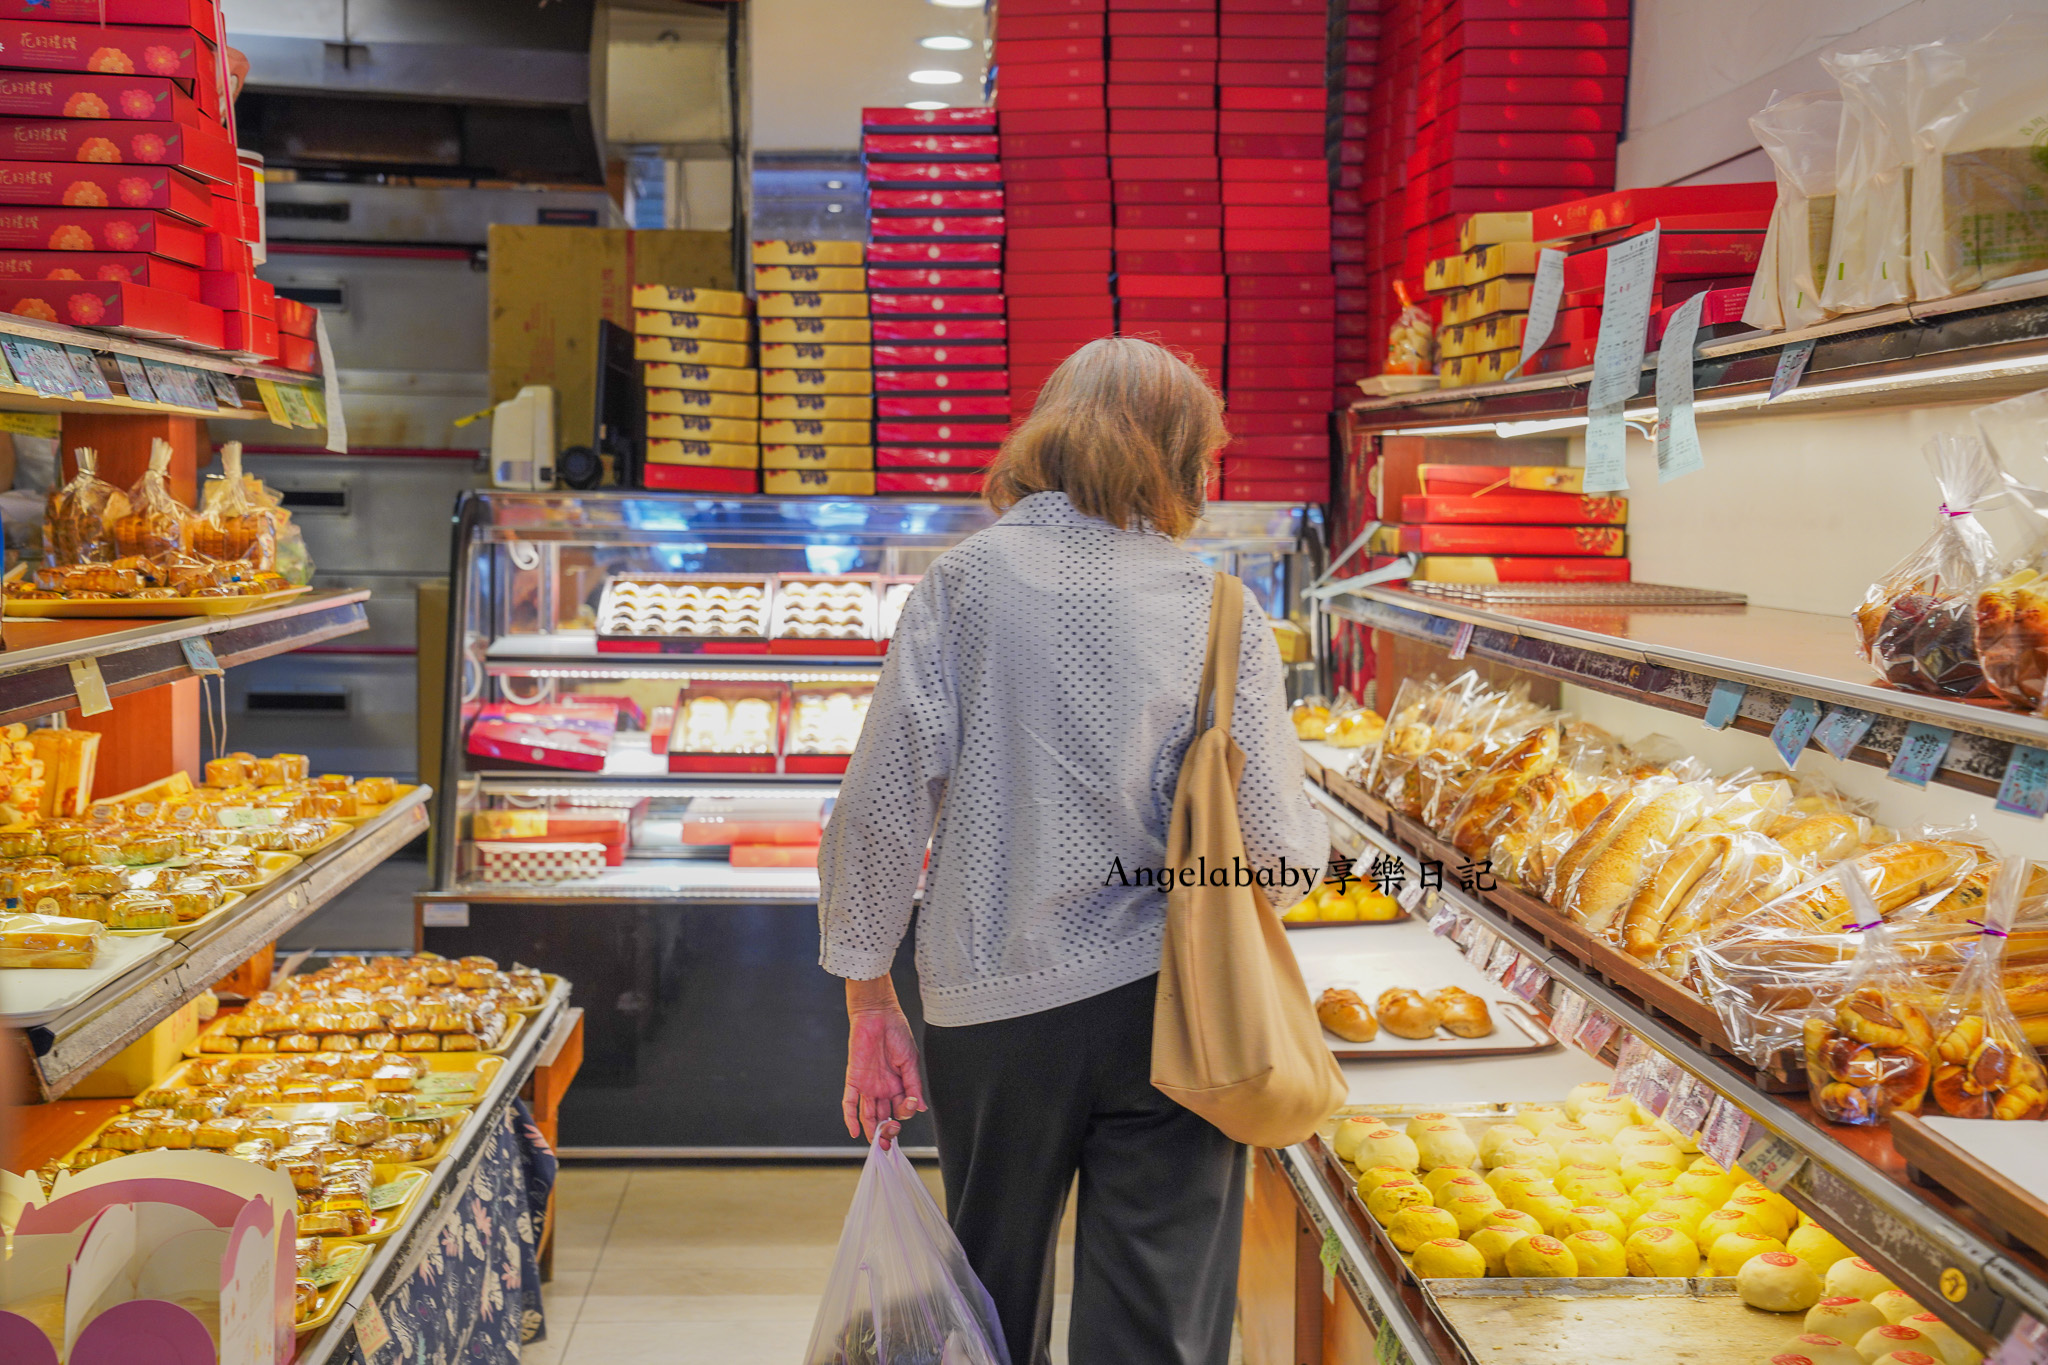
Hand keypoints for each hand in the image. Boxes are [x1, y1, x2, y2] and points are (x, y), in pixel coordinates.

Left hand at [843, 1001, 924, 1149]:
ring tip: (877, 1142)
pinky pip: (850, 1102)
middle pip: (884, 1116)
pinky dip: (850, 1117)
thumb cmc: (897, 1033)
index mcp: (898, 1084)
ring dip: (871, 1129)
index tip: (912, 1105)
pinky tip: (854, 1131)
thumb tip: (921, 1107)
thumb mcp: (910, 1061)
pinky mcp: (854, 1079)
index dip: (906, 1112)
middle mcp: (882, 1088)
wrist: (879, 1014)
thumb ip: (914, 1085)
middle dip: (888, 1130)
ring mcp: (867, 1085)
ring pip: (867, 1114)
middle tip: (890, 1136)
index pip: (902, 1108)